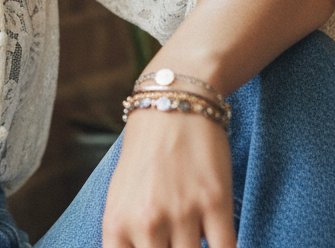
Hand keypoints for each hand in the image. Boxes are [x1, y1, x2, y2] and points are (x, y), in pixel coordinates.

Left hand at [102, 109, 235, 247]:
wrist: (172, 103)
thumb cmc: (145, 153)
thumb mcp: (122, 196)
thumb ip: (129, 239)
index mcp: (116, 223)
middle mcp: (146, 222)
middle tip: (177, 246)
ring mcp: (181, 213)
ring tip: (193, 239)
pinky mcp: (215, 202)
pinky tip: (220, 245)